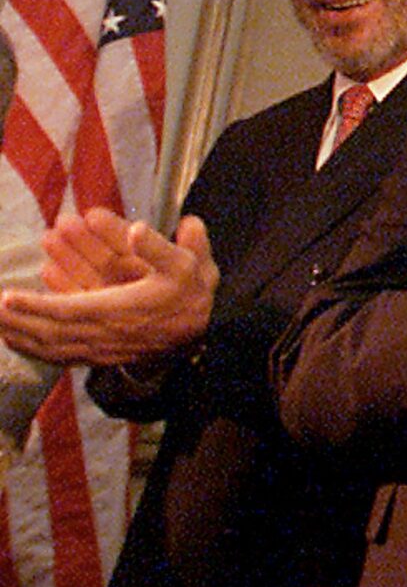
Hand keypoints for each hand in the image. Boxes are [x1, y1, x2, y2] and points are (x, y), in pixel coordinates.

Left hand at [0, 214, 216, 366]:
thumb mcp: (188, 265)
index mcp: (121, 310)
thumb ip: (160, 247)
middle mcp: (105, 334)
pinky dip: (33, 350)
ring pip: (50, 347)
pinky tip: (15, 342)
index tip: (6, 298)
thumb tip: (137, 228)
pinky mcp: (100, 357)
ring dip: (18, 336)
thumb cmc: (193, 295)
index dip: (35, 306)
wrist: (206, 333)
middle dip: (15, 321)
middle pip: (49, 332)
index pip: (69, 310)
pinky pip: (59, 357)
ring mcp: (100, 350)